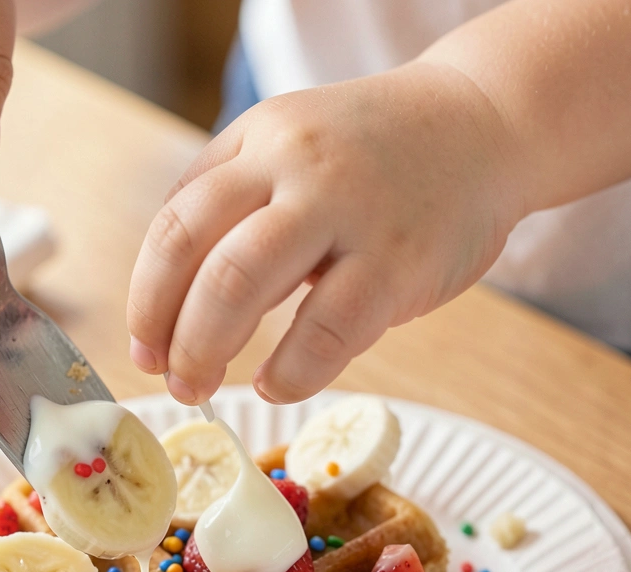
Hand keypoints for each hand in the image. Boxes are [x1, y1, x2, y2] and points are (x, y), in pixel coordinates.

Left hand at [127, 63, 524, 404]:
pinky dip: (289, 372)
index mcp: (258, 141)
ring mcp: (346, 211)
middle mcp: (293, 167)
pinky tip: (277, 385)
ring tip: (205, 387)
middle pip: (198, 259)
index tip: (144, 346)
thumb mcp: (291, 146)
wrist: (486, 125)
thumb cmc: (379, 153)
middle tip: (173, 379)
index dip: (147, 298)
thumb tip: (169, 299)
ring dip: (208, 352)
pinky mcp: (396, 261)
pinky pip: (324, 332)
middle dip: (171, 335)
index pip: (174, 225)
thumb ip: (231, 201)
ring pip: (242, 286)